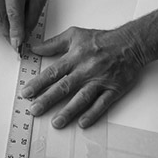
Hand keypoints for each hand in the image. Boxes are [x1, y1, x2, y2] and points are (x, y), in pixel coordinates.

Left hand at [22, 26, 148, 128]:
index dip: (39, 83)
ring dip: (68, 111)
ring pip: (82, 98)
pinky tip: (82, 123)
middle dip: (48, 99)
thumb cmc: (101, 39)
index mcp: (75, 56)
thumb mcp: (75, 34)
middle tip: (34, 110)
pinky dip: (92, 114)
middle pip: (64, 87)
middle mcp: (86, 70)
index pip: (53, 72)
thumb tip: (34, 48)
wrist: (130, 43)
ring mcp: (100, 81)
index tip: (26, 92)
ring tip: (56, 122)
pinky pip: (102, 104)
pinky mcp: (113, 89)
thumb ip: (53, 43)